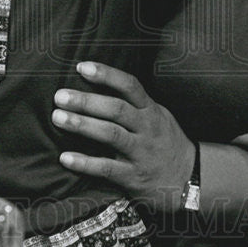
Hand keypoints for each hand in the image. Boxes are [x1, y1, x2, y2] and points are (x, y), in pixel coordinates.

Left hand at [52, 61, 195, 205]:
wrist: (189, 179)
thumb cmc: (164, 143)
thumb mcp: (157, 116)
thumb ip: (133, 104)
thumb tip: (97, 85)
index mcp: (151, 110)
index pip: (130, 85)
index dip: (106, 74)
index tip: (82, 67)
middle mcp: (147, 128)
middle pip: (116, 109)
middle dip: (86, 101)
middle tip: (60, 96)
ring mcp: (141, 152)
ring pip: (111, 135)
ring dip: (82, 125)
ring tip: (58, 118)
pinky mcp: (134, 176)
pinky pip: (107, 168)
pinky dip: (85, 163)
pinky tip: (65, 158)